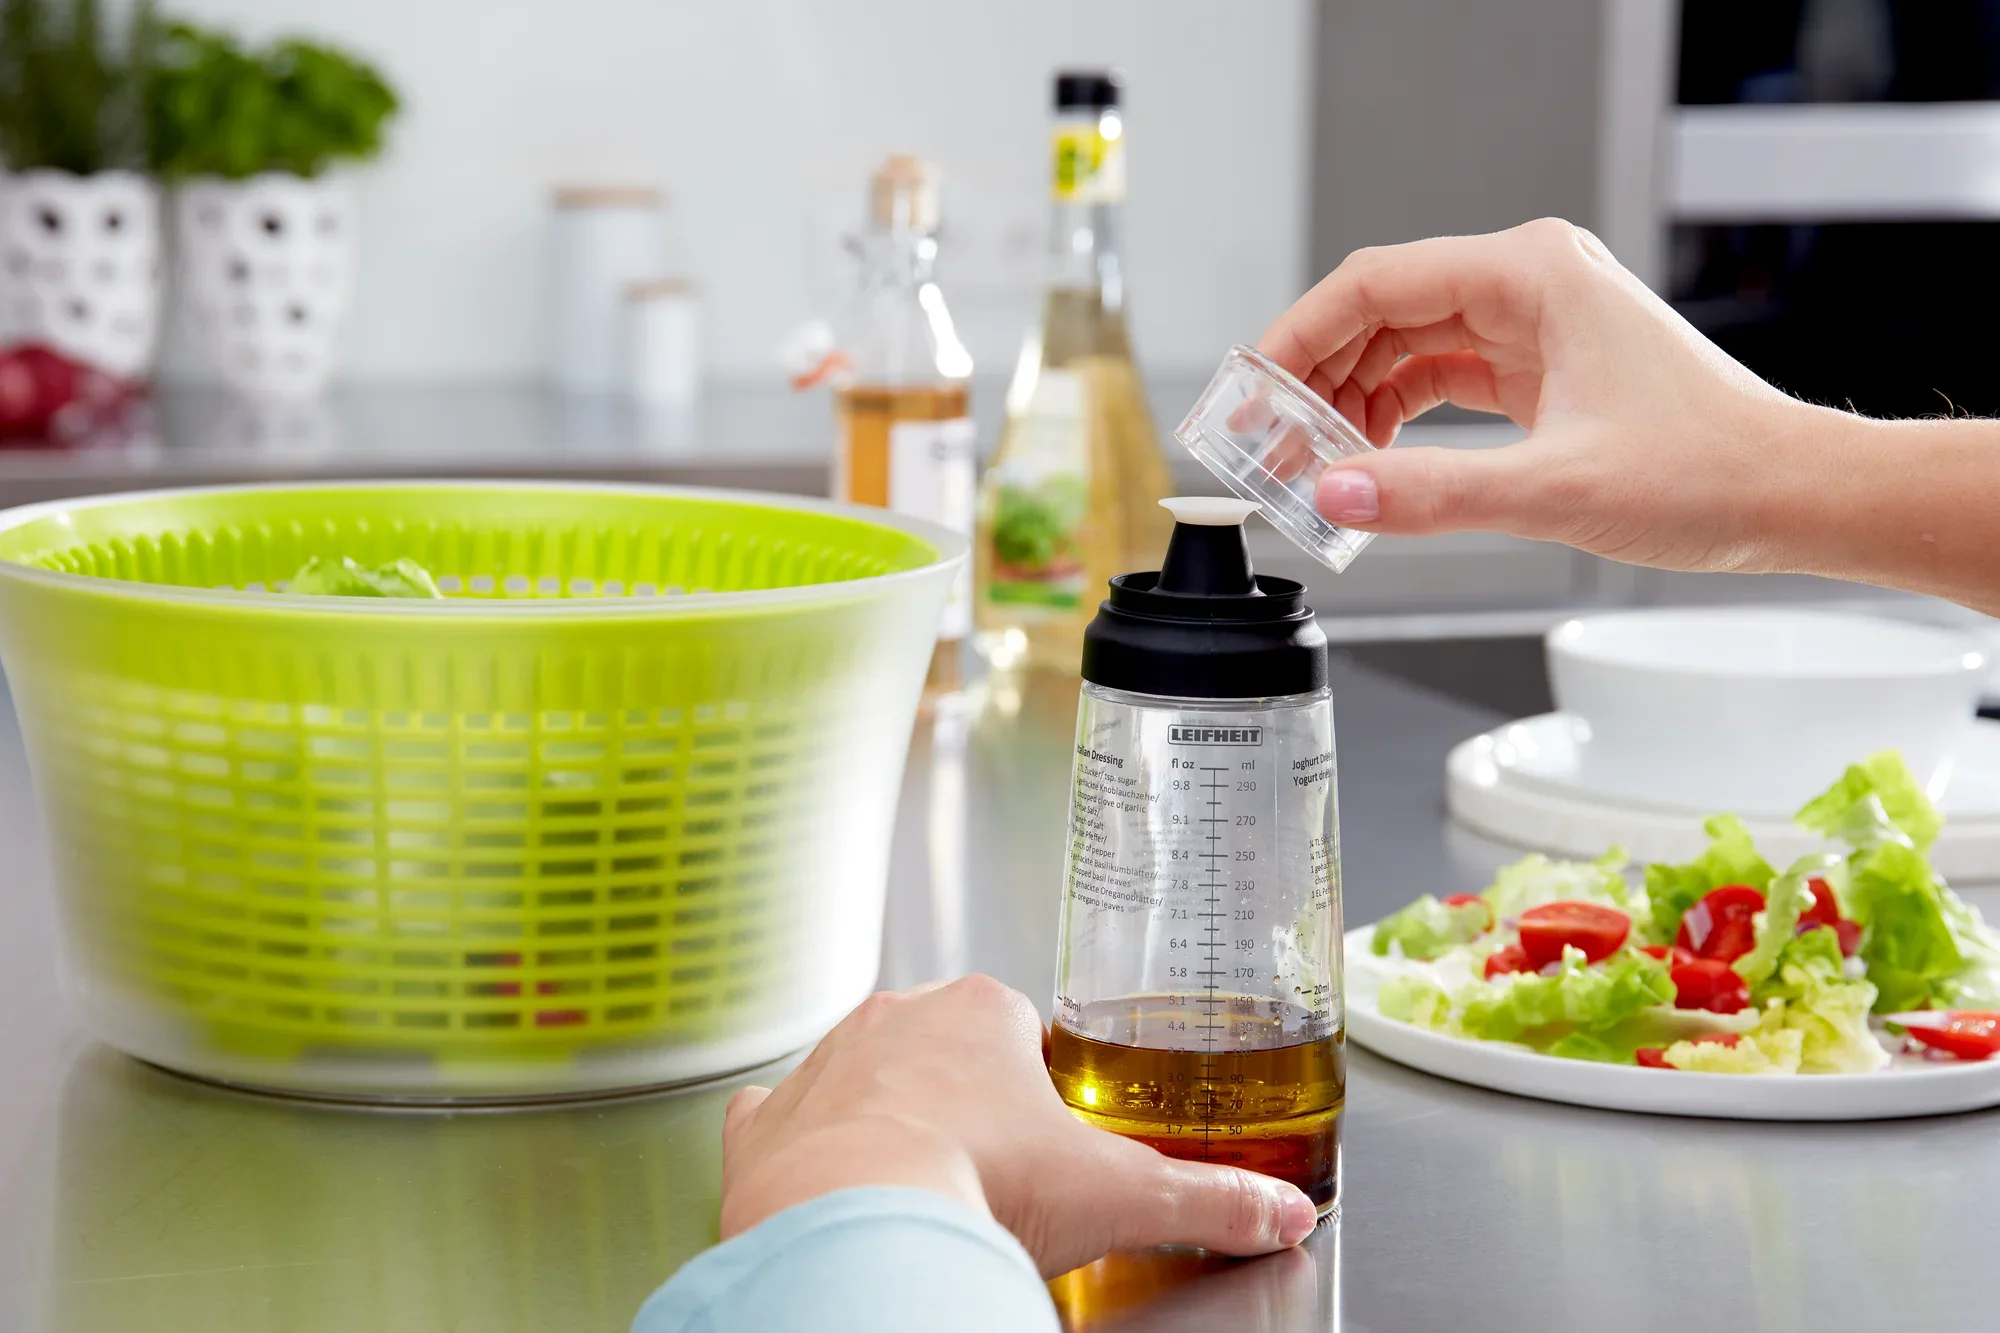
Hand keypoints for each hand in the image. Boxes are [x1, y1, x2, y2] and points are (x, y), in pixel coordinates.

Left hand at [719, 976, 1320, 1277]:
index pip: (1021, 1029)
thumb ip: (1211, 1200)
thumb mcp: (1120, 1195)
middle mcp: (894, 1019)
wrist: (858, 1229)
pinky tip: (827, 1177)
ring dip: (886, 1117)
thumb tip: (1283, 1214)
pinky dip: (797, 1141)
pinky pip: (778, 1112)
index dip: (1039, 1085)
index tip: (1047, 1132)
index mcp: (980, 1013)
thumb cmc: (978, 1187)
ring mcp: (822, 1065)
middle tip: (992, 1171)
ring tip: (921, 1187)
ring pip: (861, 1074)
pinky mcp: (762, 1122)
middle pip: (940, 1047)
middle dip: (963, 1098)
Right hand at [1257, 218, 1821, 572]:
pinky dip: (1396, 419)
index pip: (1375, 284)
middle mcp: (1529, 284)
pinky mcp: (1542, 367)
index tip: (1251, 393)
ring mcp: (1536, 324)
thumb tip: (1334, 494)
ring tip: (1313, 464)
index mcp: (1531, 274)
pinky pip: (1440, 379)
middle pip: (1381, 312)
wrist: (1792, 495)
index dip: (1298, 338)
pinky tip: (1371, 462)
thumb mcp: (1556, 490)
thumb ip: (1432, 493)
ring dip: (1353, 404)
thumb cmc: (1711, 471)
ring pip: (1405, 348)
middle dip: (1317, 379)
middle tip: (1269, 445)